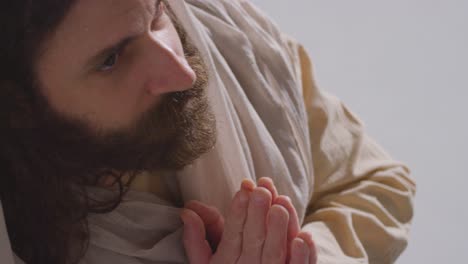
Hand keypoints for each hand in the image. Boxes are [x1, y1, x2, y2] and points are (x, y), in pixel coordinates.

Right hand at [180, 177, 316, 263]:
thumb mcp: (205, 262)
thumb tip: (187, 210)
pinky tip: (304, 236)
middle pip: (254, 240)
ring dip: (279, 230)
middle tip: (262, 191)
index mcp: (225, 262)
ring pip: (275, 254)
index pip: (232, 235)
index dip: (238, 212)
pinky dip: (302, 257)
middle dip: (258, 214)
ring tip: (281, 204)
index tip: (243, 190)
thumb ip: (196, 237)